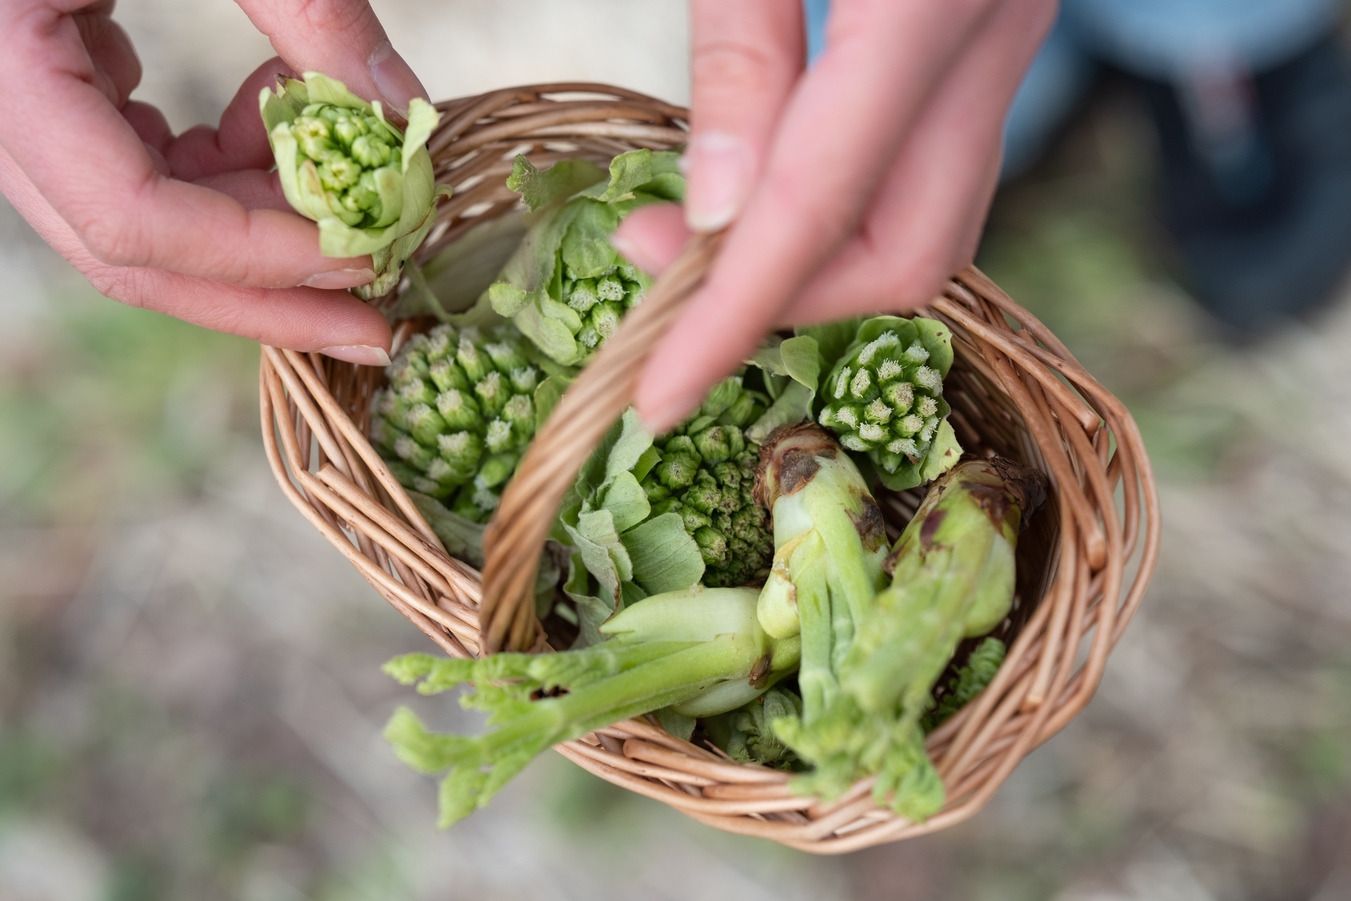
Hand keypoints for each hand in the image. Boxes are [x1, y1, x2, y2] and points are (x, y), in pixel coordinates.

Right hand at [0, 0, 427, 364]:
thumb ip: (307, 4)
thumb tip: (405, 111)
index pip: (126, 213)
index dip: (253, 255)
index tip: (363, 257)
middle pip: (127, 250)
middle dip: (265, 292)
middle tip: (375, 325)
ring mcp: (15, 93)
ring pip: (137, 217)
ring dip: (253, 224)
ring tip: (348, 192)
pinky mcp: (48, 75)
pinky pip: (136, 160)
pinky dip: (223, 164)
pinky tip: (284, 123)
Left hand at [615, 0, 1055, 430]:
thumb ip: (741, 53)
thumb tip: (719, 215)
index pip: (819, 205)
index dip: (732, 316)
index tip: (660, 394)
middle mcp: (999, 32)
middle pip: (909, 252)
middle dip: (783, 299)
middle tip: (659, 264)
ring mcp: (1011, 37)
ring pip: (933, 220)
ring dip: (813, 257)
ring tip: (697, 223)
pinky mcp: (995, 33)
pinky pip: (932, 162)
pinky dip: (848, 200)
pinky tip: (767, 173)